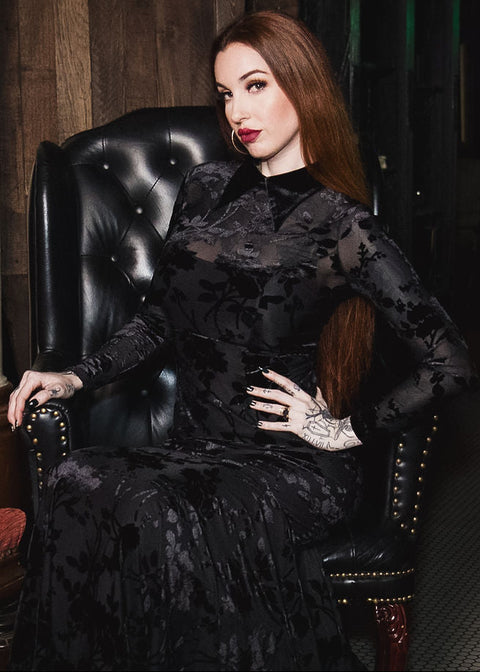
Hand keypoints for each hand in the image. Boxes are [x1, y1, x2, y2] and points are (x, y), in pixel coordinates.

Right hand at [8, 370, 82, 429]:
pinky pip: (18, 396)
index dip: (19, 409)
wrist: (69, 380)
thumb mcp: (58, 391)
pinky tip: (17, 414)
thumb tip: (32, 404)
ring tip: (14, 421)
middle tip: (14, 423)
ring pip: (15, 397)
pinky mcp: (27, 386)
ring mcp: (27, 381)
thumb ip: (44, 396)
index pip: (22, 395)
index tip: (19, 419)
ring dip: (13, 410)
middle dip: (13, 411)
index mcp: (33, 377)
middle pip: (15, 396)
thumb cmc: (65, 384)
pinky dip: (16, 406)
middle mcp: (28, 378)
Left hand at [246, 368, 361, 450]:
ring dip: (263, 406)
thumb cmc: (328, 418)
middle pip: (278, 395)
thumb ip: (318, 394)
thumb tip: (318, 386)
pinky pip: (281, 426)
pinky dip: (269, 425)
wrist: (335, 433)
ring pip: (277, 409)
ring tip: (252, 403)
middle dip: (263, 391)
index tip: (264, 372)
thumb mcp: (323, 403)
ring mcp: (298, 416)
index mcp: (304, 397)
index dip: (275, 377)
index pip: (288, 384)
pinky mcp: (297, 428)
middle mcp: (300, 404)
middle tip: (250, 389)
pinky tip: (260, 424)